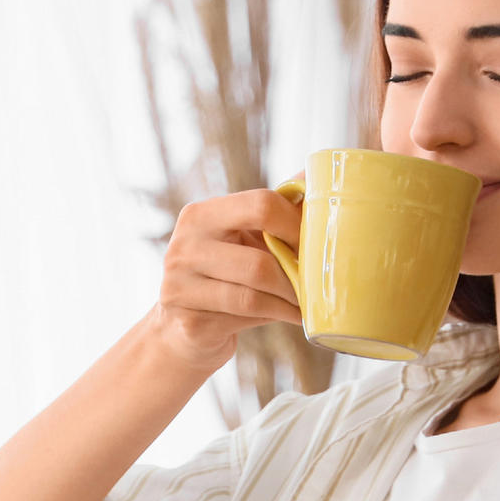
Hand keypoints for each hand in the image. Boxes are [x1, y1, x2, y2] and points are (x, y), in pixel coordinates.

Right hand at [142, 187, 306, 373]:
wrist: (185, 328)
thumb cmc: (227, 275)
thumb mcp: (246, 237)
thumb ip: (276, 209)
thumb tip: (317, 172)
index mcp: (200, 215)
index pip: (260, 205)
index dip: (297, 225)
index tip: (318, 243)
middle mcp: (184, 247)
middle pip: (258, 261)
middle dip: (297, 274)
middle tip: (319, 280)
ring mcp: (180, 287)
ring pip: (254, 294)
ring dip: (291, 301)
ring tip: (310, 302)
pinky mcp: (189, 323)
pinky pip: (247, 317)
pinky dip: (279, 316)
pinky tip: (294, 316)